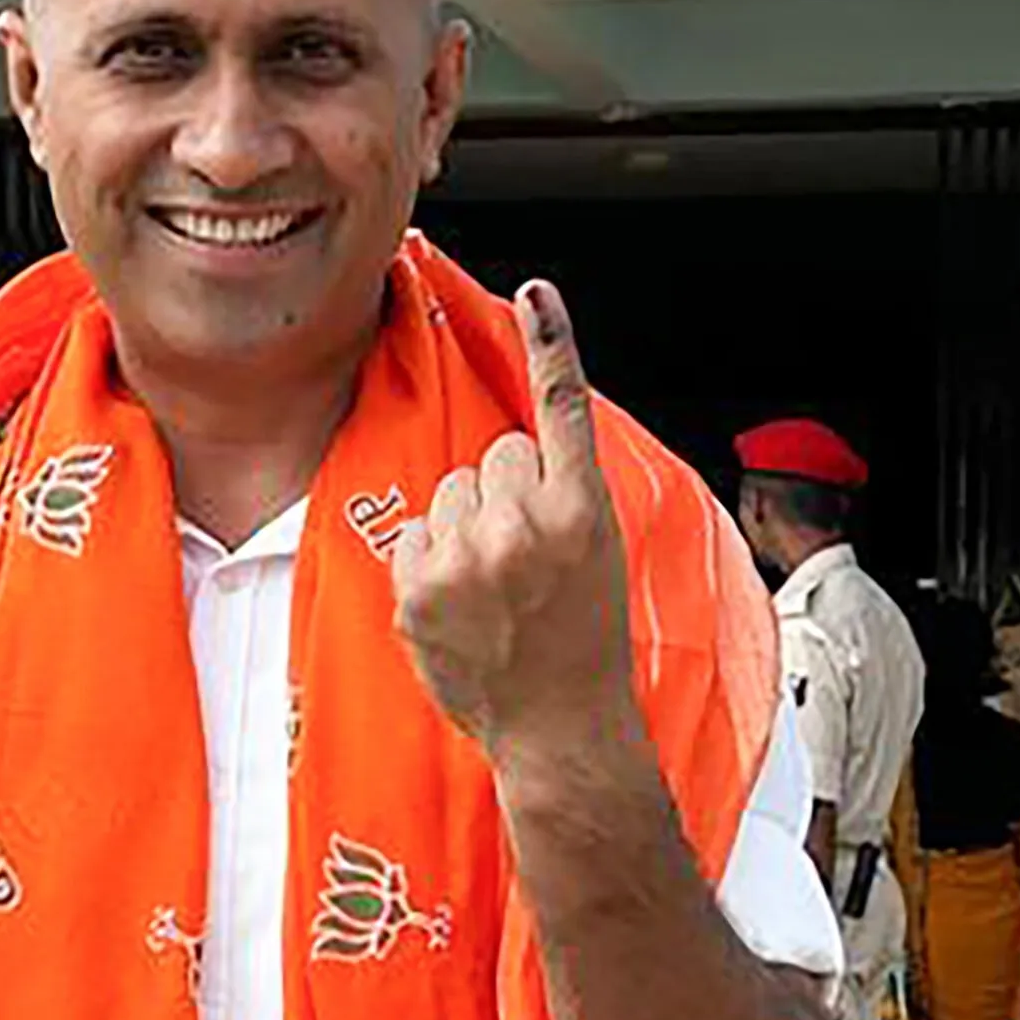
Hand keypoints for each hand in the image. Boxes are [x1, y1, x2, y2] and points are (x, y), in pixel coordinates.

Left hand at [392, 281, 634, 767]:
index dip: (550, 345)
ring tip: (495, 585)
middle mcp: (522, 526)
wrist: (558, 726)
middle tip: (530, 556)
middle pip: (497, 456)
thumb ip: (565, 493)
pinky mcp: (418, 589)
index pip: (560, 410)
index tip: (533, 294)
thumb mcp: (602, 553)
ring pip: (452, 491)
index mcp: (581, 511)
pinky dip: (432, 558)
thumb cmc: (585, 643)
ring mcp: (465, 558)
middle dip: (509, 493)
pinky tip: (463, 602)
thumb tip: (513, 452)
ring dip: (467, 524)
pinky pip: (416, 533)